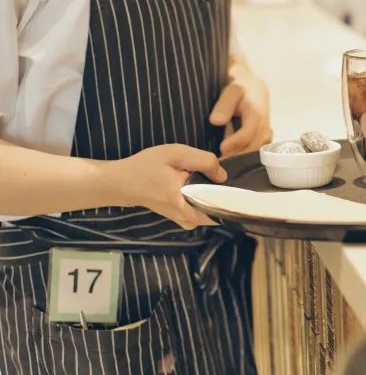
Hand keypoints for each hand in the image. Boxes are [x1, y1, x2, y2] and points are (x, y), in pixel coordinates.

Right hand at [109, 145, 226, 229]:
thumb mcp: (175, 153)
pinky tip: (201, 192)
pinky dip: (207, 206)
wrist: (124, 183)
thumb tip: (223, 176)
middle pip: (221, 209)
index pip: (219, 200)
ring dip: (216, 200)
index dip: (230, 191)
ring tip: (207, 184)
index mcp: (182, 196)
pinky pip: (204, 216)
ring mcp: (185, 221)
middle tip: (216, 180)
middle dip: (225, 196)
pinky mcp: (183, 221)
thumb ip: (203, 161)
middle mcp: (186, 215)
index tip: (232, 183)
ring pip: (214, 214)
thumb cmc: (147, 165)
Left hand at [210, 64, 271, 157]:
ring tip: (222, 165)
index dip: (236, 141)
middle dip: (236, 156)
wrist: (253, 86)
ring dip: (240, 158)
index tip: (221, 149)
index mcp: (257, 113)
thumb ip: (224, 105)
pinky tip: (230, 160)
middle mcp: (264, 126)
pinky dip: (243, 156)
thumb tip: (215, 121)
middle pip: (252, 146)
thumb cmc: (239, 86)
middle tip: (217, 165)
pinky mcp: (263, 138)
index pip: (248, 131)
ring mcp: (265, 133)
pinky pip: (254, 150)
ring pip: (254, 150)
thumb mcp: (231, 91)